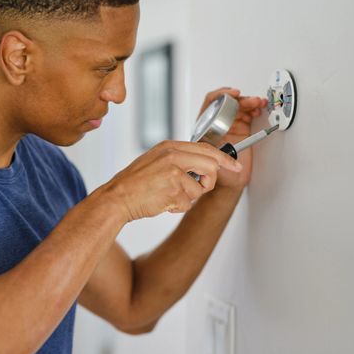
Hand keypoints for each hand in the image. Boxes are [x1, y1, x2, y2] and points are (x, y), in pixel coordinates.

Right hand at [100, 140, 242, 221]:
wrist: (117, 198)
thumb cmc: (135, 183)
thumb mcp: (156, 160)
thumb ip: (179, 159)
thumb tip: (205, 165)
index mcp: (170, 146)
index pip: (206, 148)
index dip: (225, 158)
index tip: (236, 166)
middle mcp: (173, 156)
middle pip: (211, 166)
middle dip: (208, 182)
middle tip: (198, 188)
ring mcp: (173, 171)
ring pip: (200, 188)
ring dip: (188, 198)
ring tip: (168, 195)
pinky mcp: (173, 189)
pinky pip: (188, 203)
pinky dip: (178, 207)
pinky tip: (163, 202)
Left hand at [196, 87, 267, 191]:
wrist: (229, 182)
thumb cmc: (218, 173)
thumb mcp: (214, 158)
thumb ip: (218, 149)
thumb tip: (226, 141)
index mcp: (206, 126)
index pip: (211, 102)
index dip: (222, 95)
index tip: (234, 94)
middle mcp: (217, 124)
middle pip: (228, 103)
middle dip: (242, 99)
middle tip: (253, 102)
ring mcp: (229, 126)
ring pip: (239, 107)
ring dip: (250, 103)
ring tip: (259, 104)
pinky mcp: (240, 130)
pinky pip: (247, 115)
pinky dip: (254, 110)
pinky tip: (258, 110)